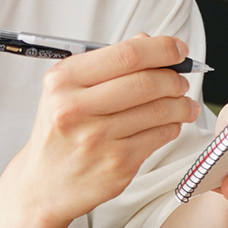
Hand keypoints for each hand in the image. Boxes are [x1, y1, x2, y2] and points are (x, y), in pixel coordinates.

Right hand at [2, 34, 199, 227]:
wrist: (43, 186)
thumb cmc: (61, 131)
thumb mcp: (69, 89)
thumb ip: (108, 62)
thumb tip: (148, 41)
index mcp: (63, 81)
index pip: (127, 54)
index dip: (162, 49)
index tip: (178, 50)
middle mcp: (75, 108)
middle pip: (146, 82)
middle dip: (174, 79)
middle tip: (181, 81)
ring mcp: (96, 139)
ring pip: (158, 110)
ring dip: (181, 104)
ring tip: (184, 103)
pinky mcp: (116, 165)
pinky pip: (159, 137)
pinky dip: (173, 126)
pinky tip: (171, 124)